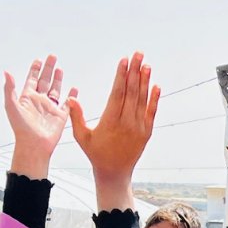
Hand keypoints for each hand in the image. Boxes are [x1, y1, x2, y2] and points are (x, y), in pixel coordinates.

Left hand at [4, 56, 70, 179]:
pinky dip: (71, 96)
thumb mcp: (11, 106)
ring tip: (60, 69)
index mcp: (28, 98)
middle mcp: (39, 101)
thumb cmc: (21, 129)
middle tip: (52, 57)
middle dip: (48, 68)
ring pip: (55, 90)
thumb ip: (9, 89)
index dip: (35, 70)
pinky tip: (74, 90)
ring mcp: (50, 108)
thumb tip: (6, 72)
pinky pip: (67, 104)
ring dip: (57, 79)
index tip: (38, 60)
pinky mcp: (60, 117)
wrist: (34, 145)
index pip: (32, 79)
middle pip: (45, 81)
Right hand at [68, 52, 160, 208]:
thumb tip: (71, 99)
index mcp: (110, 121)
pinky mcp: (146, 133)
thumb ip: (76, 117)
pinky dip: (154, 99)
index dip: (121, 76)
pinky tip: (156, 86)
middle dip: (135, 71)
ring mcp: (138, 128)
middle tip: (138, 54)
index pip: (117, 93)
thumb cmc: (96, 154)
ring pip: (142, 100)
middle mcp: (126, 123)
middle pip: (132, 92)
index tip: (124, 61)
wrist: (114, 173)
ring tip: (146, 64)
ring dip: (145, 81)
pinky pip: (151, 113)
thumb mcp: (82, 137)